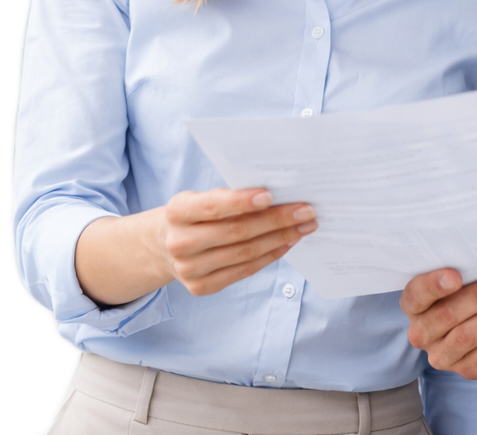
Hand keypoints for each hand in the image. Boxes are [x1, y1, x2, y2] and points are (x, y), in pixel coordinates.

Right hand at [157, 187, 316, 295]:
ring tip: (304, 227)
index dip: (242, 201)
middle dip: (277, 220)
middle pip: (237, 232)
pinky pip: (244, 270)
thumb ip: (230, 197)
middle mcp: (179, 242)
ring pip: (245, 253)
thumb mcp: (201, 198)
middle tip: (307, 211)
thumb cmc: (195, 214)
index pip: (213, 206)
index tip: (271, 195)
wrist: (162, 245)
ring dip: (280, 238)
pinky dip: (270, 255)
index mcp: (177, 212)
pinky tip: (287, 243)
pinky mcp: (201, 287)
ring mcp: (189, 269)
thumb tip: (278, 196)